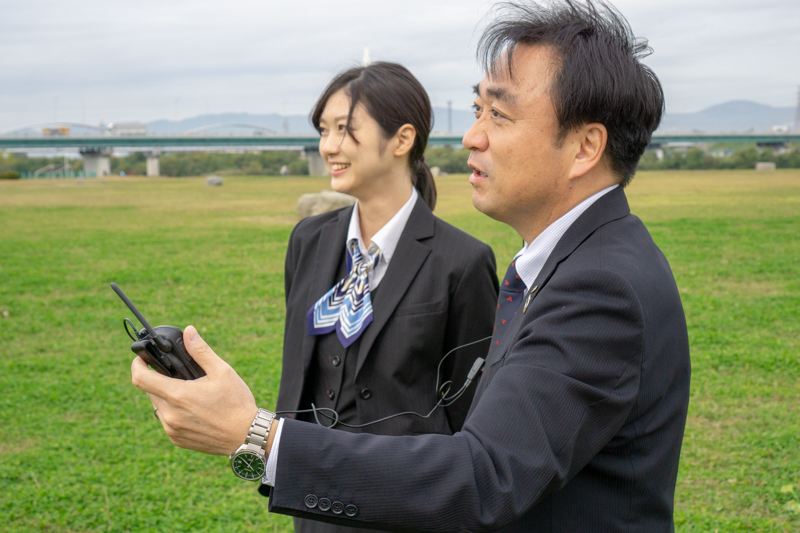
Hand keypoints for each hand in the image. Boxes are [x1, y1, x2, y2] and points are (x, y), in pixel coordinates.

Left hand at [131, 325, 257, 455]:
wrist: (247, 436)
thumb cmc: (236, 403)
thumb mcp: (222, 372)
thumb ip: (201, 351)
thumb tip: (189, 331)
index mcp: (178, 395)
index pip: (141, 378)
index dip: (137, 365)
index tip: (142, 359)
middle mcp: (170, 415)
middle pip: (150, 391)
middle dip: (159, 380)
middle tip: (180, 376)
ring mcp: (172, 430)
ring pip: (158, 407)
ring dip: (167, 397)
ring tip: (191, 393)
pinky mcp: (177, 440)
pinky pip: (167, 422)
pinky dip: (175, 412)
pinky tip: (195, 410)